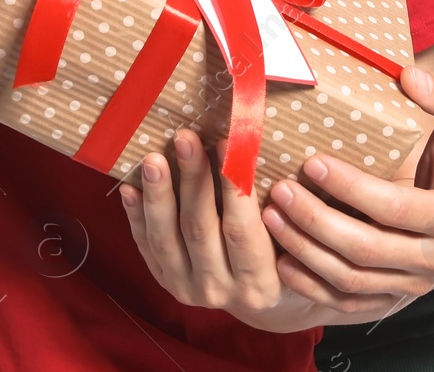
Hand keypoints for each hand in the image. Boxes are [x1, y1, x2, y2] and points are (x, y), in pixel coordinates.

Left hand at [120, 131, 405, 332]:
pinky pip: (146, 248)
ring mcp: (191, 290)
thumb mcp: (305, 236)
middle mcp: (224, 293)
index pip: (244, 231)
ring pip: (168, 240)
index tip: (231, 144)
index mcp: (262, 282)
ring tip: (153, 157)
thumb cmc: (292, 250)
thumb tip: (297, 141)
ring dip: (159, 196)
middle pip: (201, 230)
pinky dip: (136, 216)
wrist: (266, 297)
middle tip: (186, 136)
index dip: (234, 187)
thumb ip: (302, 202)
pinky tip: (129, 186)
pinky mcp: (166, 282)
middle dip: (192, 181)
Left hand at [263, 67, 433, 304]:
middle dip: (316, 221)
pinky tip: (283, 262)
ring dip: (306, 252)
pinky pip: (349, 301)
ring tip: (272, 219)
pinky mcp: (394, 297)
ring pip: (351, 279)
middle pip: (365, 250)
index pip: (394, 209)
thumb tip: (410, 78)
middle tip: (281, 190)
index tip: (312, 162)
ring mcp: (413, 284)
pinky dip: (313, 287)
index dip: (351, 188)